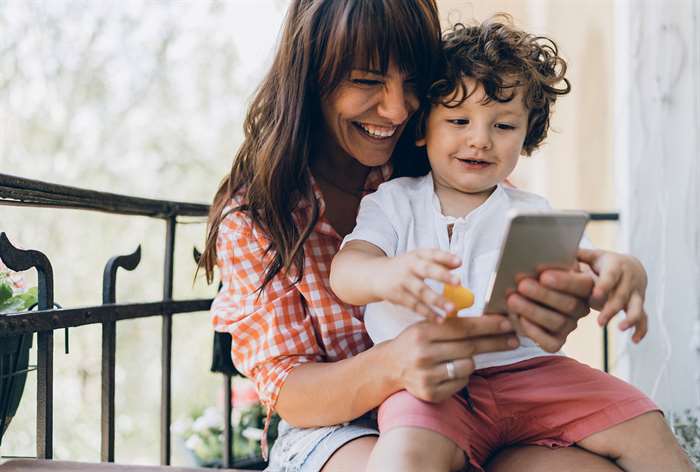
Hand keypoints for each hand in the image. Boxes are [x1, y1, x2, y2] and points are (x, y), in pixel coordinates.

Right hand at [374, 249, 461, 319]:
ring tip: (452, 309)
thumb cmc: (403, 267)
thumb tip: (458, 263)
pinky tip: (440, 319)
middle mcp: (409, 266)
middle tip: (458, 282)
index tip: (459, 262)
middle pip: (426, 270)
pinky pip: (414, 305)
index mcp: (417, 255)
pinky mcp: (397, 296)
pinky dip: (427, 313)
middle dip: (442, 275)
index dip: (446, 257)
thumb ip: (438, 261)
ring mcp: (402, 281)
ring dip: (437, 300)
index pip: (432, 254)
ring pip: (421, 291)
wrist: (375, 275)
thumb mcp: (417, 259)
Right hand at [385, 315, 517, 402]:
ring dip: (471, 361)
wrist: (390, 366)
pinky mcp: (430, 393)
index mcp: (423, 332)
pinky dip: (462, 376)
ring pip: (467, 366)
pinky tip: (450, 371)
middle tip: (514, 339)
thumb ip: (451, 323)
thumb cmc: (415, 341)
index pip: (463, 327)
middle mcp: (423, 353)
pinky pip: (461, 383)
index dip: (487, 325)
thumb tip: (489, 319)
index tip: (507, 323)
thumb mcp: (427, 325)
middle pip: (469, 347)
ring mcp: (426, 375)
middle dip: (495, 342)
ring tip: (460, 357)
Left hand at [505, 270, 593, 351]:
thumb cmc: (539, 274)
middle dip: (543, 295)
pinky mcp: (557, 341)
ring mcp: (569, 326)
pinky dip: (533, 331)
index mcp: (584, 286)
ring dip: (532, 310)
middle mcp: (580, 308)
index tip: (543, 276)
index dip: (564, 282)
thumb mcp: (545, 265)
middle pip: (568, 304)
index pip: (582, 284)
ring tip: (512, 300)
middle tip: (522, 285)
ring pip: (557, 322)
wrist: (529, 295)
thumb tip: (535, 261)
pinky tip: (519, 318)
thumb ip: (547, 264)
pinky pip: (550, 343)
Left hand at [577, 249, 647, 342]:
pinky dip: (641, 329)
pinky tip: (634, 340)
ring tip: (620, 329)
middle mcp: (629, 280)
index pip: (611, 276)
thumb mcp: (594, 256)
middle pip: (622, 296)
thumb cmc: (604, 262)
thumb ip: (579, 256)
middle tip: (600, 322)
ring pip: (637, 307)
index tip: (595, 295)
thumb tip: (557, 252)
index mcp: (615, 266)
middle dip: (612, 309)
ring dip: (630, 319)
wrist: (631, 265)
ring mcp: (636, 293)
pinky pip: (644, 318)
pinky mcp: (640, 304)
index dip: (604, 285)